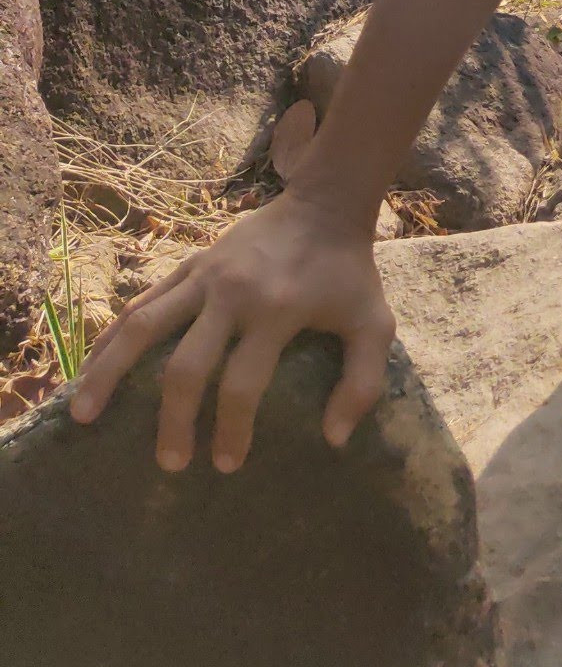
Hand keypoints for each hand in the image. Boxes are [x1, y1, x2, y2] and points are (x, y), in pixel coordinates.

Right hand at [68, 188, 394, 474]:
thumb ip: (363, 382)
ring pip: (143, 328)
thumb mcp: (374, 323)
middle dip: (174, 422)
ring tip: (82, 416)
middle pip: (187, 367)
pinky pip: (143, 302)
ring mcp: (205, 276)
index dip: (232, 430)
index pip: (242, 384)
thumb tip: (334, 439)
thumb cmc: (349, 272)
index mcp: (277, 311)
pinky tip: (91, 366)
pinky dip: (113, 334)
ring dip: (110, 373)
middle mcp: (233, 294)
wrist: (326, 202)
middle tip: (170, 463)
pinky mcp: (190, 264)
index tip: (228, 464)